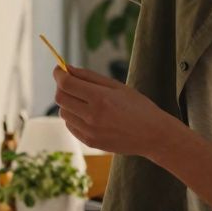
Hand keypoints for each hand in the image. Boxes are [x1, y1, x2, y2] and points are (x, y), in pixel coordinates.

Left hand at [52, 65, 175, 156]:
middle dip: (61, 87)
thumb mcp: (116, 86)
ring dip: (68, 103)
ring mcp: (90, 131)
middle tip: (70, 82)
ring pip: (63, 113)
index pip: (66, 83)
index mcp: (100, 98)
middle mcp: (92, 116)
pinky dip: (73, 117)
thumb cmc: (138, 106)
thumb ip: (89, 76)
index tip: (59, 68)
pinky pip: (70, 126)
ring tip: (83, 100)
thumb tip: (67, 69)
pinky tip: (88, 114)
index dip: (59, 73)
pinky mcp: (89, 142)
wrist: (153, 135)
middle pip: (60, 98)